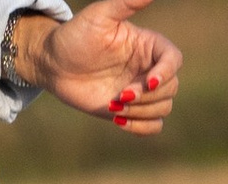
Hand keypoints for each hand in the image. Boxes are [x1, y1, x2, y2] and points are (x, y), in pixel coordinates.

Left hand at [12, 0, 183, 131]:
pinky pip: (153, 126)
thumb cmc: (75, 35)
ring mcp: (142, 91)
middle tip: (119, 95)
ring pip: (163, 108)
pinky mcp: (132, 110)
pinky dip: (142, 127)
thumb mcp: (100, 16)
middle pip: (171, 87)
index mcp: (148, 45)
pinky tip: (119, 120)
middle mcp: (149, 68)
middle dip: (148, 96)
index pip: (174, 60)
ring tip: (114, 105)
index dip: (166, 72)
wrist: (54, 64)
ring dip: (142, 112)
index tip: (148, 82)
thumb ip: (127, 2)